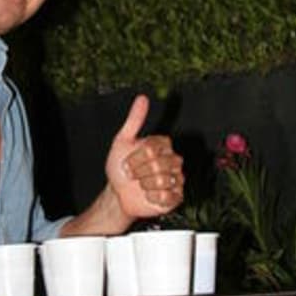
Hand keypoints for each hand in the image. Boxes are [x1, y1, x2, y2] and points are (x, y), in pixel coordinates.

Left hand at [105, 95, 183, 220]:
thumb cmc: (120, 167)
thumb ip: (135, 119)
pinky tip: (148, 196)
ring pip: (163, 181)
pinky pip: (167, 197)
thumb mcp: (123, 140)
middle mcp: (173, 160)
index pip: (152, 149)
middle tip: (131, 176)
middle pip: (158, 165)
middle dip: (139, 172)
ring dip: (145, 185)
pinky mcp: (176, 197)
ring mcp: (177, 179)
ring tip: (140, 185)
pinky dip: (152, 198)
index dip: (135, 158)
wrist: (118, 193)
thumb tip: (142, 97)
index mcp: (163, 145)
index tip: (126, 163)